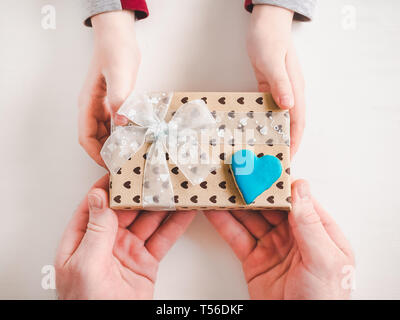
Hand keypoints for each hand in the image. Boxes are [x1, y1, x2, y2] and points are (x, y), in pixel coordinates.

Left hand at [55, 175, 194, 298]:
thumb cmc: (87, 306)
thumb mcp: (86, 265)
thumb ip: (96, 230)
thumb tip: (98, 195)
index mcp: (83, 240)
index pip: (96, 204)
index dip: (109, 184)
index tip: (124, 166)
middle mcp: (106, 242)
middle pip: (126, 209)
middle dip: (142, 191)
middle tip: (158, 172)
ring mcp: (128, 251)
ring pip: (148, 221)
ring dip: (162, 205)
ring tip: (176, 187)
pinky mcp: (146, 262)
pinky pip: (162, 239)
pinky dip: (175, 225)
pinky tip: (185, 212)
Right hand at [78, 11, 139, 165]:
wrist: (118, 38)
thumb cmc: (115, 52)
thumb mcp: (119, 75)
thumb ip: (119, 98)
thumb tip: (121, 123)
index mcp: (88, 104)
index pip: (86, 136)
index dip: (95, 153)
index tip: (109, 165)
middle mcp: (92, 107)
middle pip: (95, 138)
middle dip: (106, 153)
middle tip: (124, 164)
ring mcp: (101, 106)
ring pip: (105, 132)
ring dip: (115, 144)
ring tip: (131, 154)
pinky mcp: (111, 103)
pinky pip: (114, 124)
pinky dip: (122, 133)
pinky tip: (134, 137)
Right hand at [205, 180, 353, 299]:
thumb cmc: (325, 301)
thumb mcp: (324, 259)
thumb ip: (309, 223)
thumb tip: (300, 186)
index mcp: (317, 231)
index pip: (295, 198)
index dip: (277, 181)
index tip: (259, 165)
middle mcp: (294, 236)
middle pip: (268, 205)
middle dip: (250, 189)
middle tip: (232, 171)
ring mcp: (272, 246)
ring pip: (250, 218)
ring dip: (233, 203)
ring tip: (218, 186)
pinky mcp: (254, 260)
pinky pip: (237, 237)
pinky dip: (223, 223)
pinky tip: (213, 210)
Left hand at [247, 5, 304, 155]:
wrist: (265, 23)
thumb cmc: (270, 38)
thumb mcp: (273, 61)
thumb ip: (281, 84)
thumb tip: (288, 105)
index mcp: (295, 89)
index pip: (298, 122)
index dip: (295, 141)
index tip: (289, 157)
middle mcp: (290, 93)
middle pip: (290, 124)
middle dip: (285, 142)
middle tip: (274, 159)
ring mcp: (279, 90)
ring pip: (278, 118)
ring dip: (274, 134)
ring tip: (264, 149)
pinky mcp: (269, 87)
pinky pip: (267, 108)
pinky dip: (264, 120)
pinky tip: (256, 129)